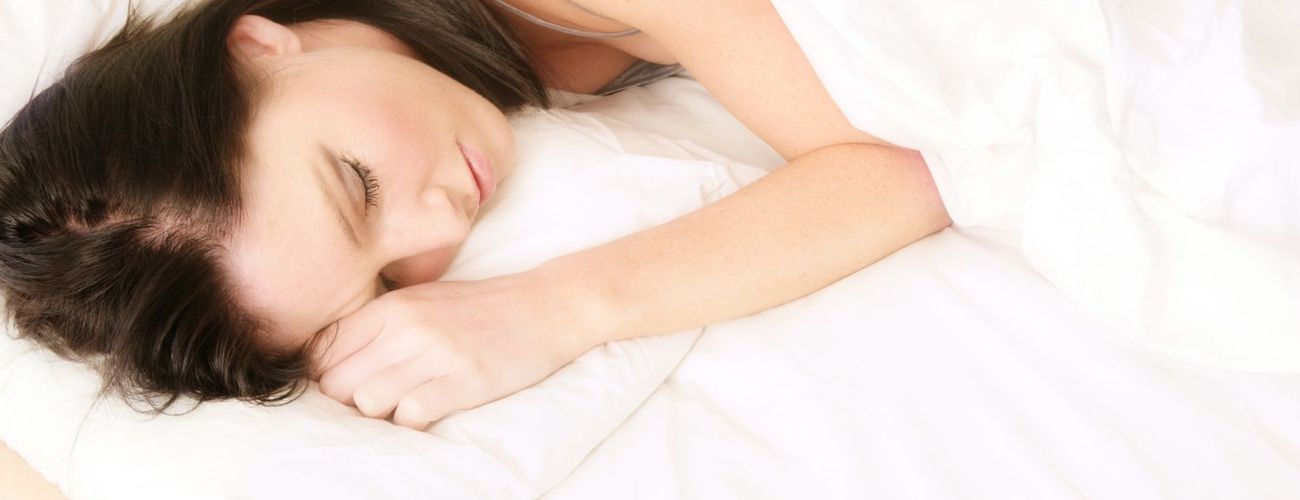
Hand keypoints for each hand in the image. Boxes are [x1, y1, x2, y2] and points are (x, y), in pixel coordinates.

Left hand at [311, 269, 603, 429]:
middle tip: (378, 399)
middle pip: (338, 382)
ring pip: (369, 401)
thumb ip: (377, 326)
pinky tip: (430, 407)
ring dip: (381, 412)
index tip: (350, 383)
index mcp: (391, 306)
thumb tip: (331, 365)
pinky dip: (414, 419)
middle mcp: (408, 326)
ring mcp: (437, 353)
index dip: (328, 377)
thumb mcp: (422, 301)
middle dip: (349, 400)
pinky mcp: (465, 380)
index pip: (323, 352)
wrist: (545, 306)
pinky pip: (412, 414)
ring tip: (404, 403)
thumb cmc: (479, 308)